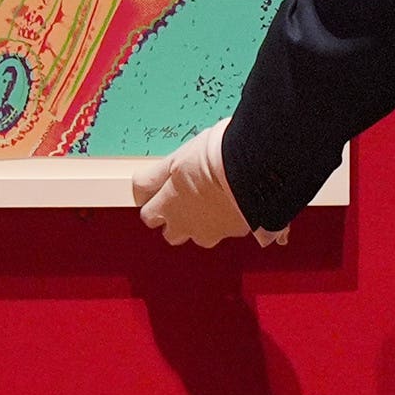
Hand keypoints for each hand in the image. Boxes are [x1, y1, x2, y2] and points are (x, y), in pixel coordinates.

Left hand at [132, 119, 285, 248]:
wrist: (255, 167)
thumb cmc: (215, 159)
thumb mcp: (176, 159)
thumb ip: (155, 176)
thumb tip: (139, 186)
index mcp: (169, 206)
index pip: (148, 216)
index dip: (153, 205)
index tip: (158, 196)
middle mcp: (188, 226)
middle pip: (172, 233)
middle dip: (176, 220)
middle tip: (186, 199)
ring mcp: (213, 232)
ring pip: (201, 235)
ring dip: (203, 223)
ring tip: (213, 200)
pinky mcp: (237, 232)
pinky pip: (229, 230)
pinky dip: (229, 219)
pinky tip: (235, 202)